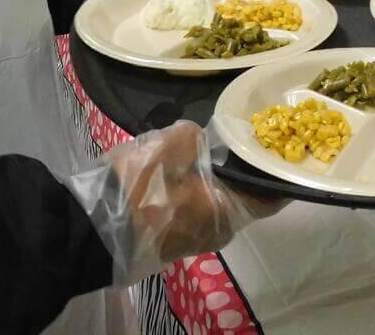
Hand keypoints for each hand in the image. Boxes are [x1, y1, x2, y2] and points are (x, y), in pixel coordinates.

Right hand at [66, 121, 284, 285]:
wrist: (94, 230)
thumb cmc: (138, 190)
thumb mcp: (166, 147)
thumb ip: (192, 136)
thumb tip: (197, 137)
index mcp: (226, 212)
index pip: (269, 197)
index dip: (275, 172)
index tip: (280, 148)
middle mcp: (218, 230)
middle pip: (242, 198)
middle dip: (242, 170)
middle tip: (242, 136)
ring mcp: (194, 237)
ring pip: (217, 202)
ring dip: (218, 179)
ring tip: (214, 145)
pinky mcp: (173, 236)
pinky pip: (197, 208)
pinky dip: (198, 188)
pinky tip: (186, 165)